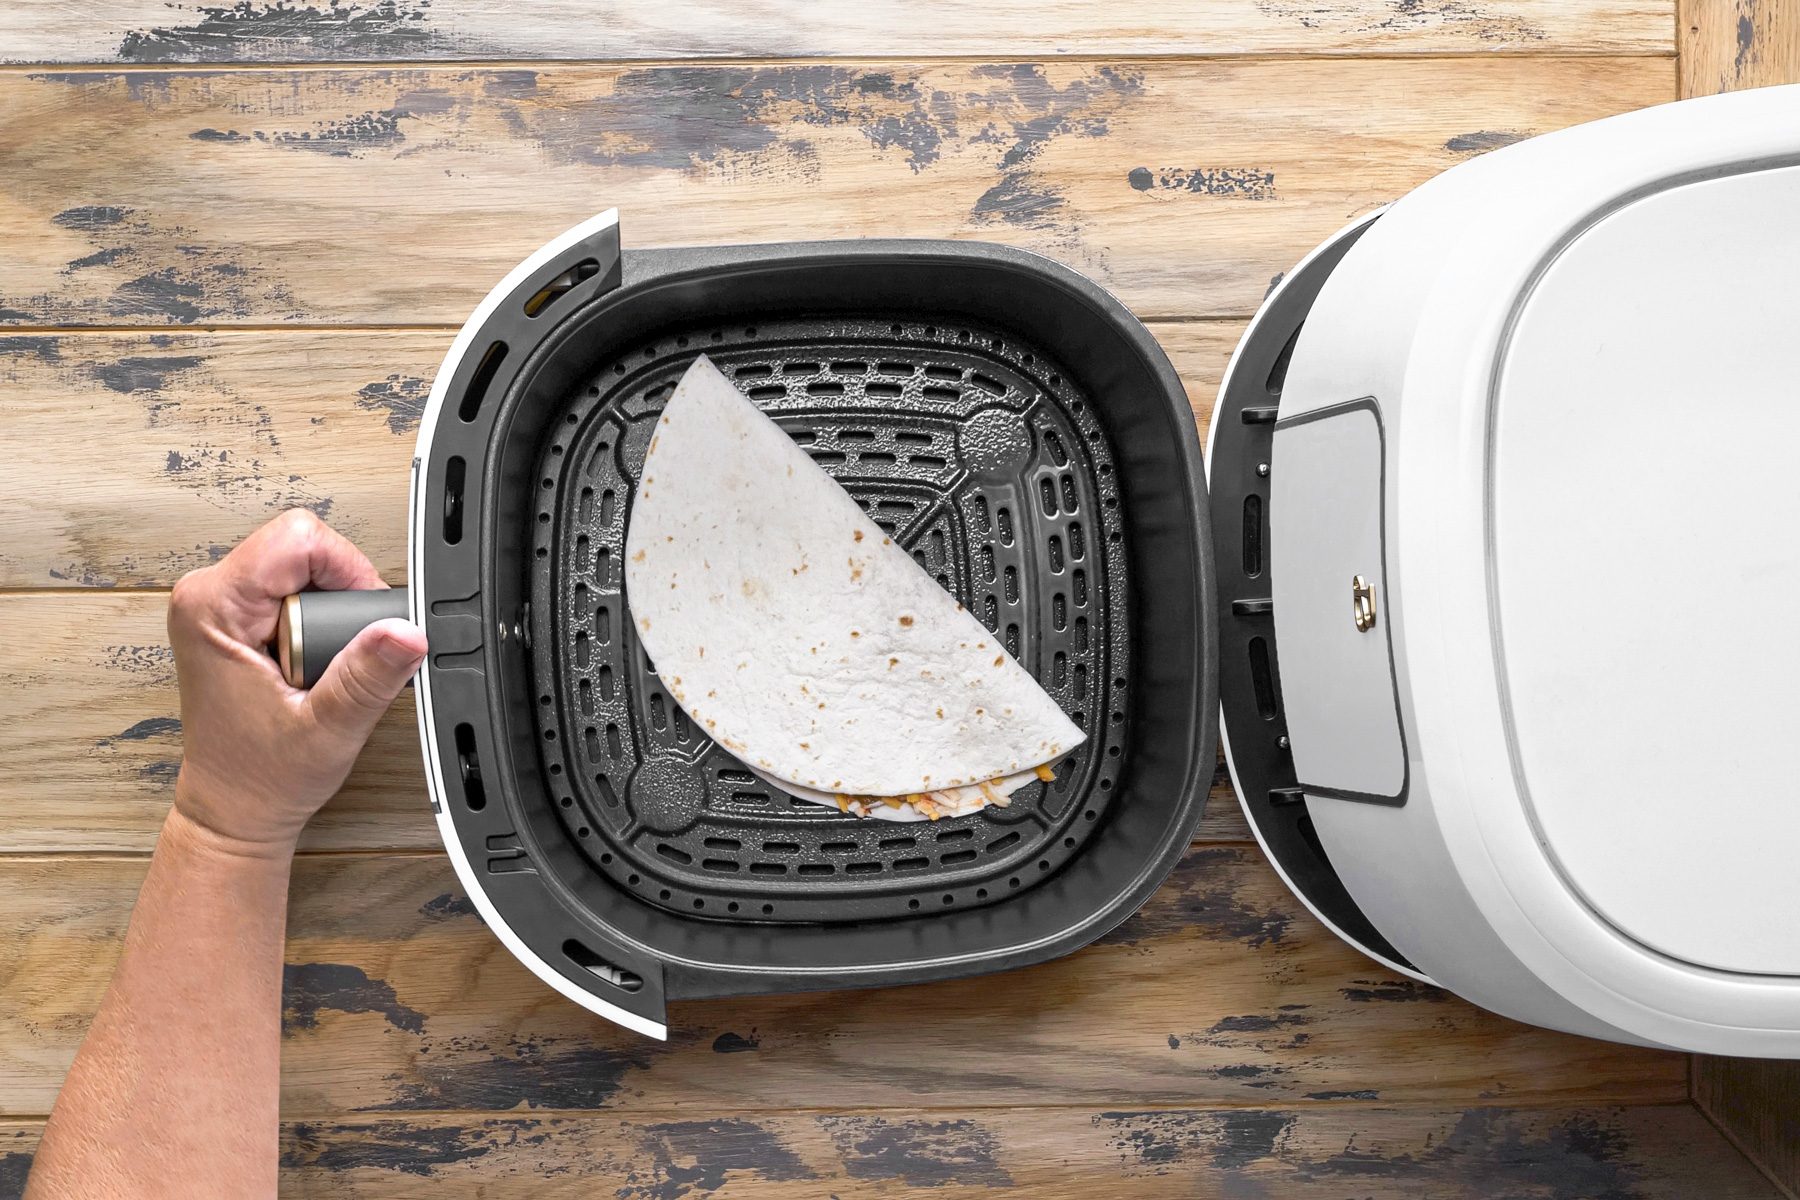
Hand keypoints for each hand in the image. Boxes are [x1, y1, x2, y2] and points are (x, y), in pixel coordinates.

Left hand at [167, 509, 426, 852]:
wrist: (233, 807)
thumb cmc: (258, 776)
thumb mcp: (327, 729)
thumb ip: (366, 676)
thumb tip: (405, 632)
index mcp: (213, 608)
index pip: (297, 539)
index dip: (347, 570)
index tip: (358, 621)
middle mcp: (206, 596)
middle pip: (302, 547)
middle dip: (341, 594)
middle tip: (337, 654)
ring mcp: (217, 604)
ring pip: (302, 564)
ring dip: (330, 609)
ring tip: (324, 662)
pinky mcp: (233, 616)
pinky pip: (294, 586)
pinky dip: (320, 617)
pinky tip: (315, 658)